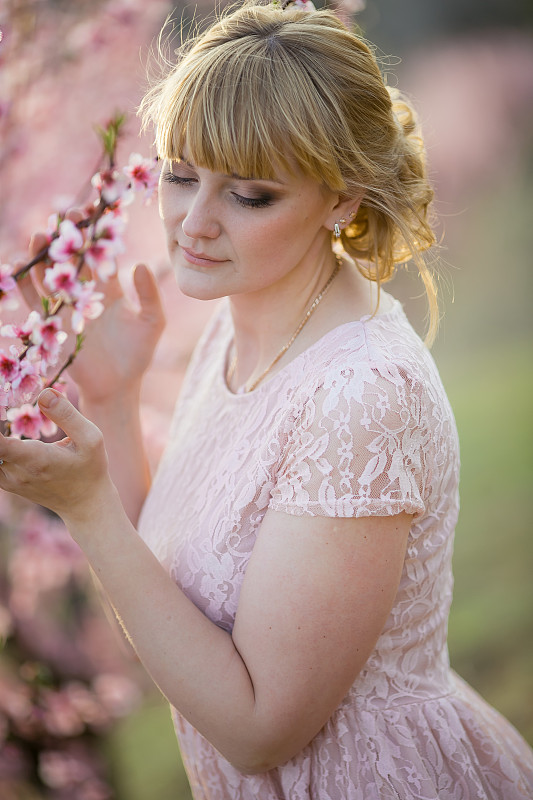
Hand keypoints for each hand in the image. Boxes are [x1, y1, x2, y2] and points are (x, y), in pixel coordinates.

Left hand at [0, 388, 115, 524]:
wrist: (85, 503)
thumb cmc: (90, 468)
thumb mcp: (91, 438)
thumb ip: (66, 414)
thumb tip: (43, 392)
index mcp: (36, 459)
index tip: (1, 406)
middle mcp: (16, 472)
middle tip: (6, 402)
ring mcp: (9, 479)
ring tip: (6, 413)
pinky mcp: (6, 481)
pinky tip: (6, 433)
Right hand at [17, 212, 165, 403]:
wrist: (117, 386)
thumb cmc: (138, 354)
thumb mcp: (151, 322)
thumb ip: (148, 294)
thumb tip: (139, 264)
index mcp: (109, 288)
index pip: (100, 254)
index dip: (97, 235)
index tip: (95, 214)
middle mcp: (85, 293)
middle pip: (72, 258)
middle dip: (68, 236)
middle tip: (67, 216)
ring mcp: (67, 306)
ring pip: (51, 274)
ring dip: (44, 254)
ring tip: (41, 235)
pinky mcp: (52, 322)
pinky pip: (35, 299)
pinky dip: (27, 283)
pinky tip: (22, 265)